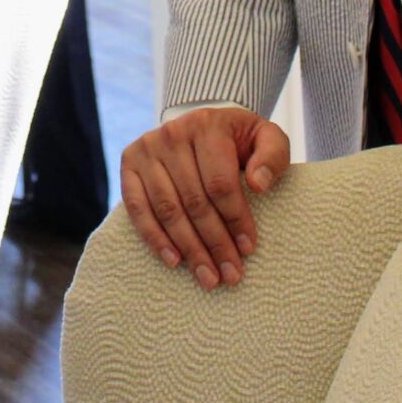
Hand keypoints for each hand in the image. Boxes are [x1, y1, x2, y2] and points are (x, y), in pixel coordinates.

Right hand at [118, 107, 289, 289]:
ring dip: (189, 248)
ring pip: (168, 209)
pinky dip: (154, 237)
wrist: (202, 124)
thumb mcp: (266, 137)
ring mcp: (146, 149)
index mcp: (207, 125)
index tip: (249, 248)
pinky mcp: (129, 163)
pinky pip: (137, 207)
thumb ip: (273, 155)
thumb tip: (258, 184)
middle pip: (194, 201)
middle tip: (231, 274)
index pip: (220, 183)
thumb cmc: (239, 139)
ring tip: (208, 278)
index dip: (235, 219)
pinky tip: (174, 260)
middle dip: (215, 243)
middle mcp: (172, 134)